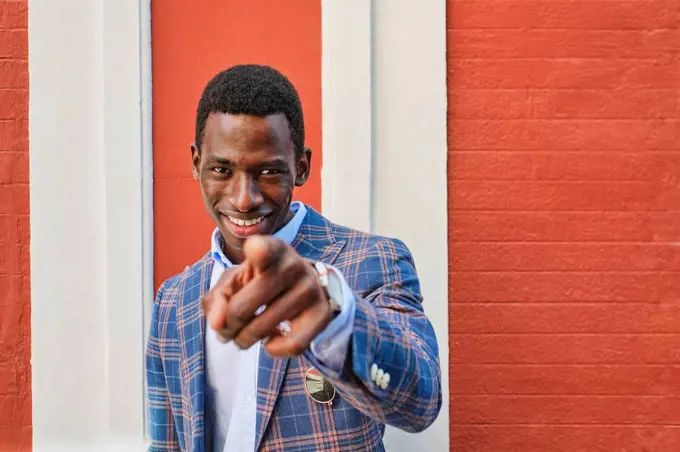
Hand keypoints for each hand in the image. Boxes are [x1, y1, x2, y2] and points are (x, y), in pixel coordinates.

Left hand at [202, 235, 334, 356]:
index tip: (254, 250)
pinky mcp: (322, 312)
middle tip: (226, 330)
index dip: (257, 250)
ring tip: (243, 337)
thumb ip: (218, 299)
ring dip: (244, 340)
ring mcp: (310, 289)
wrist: (303, 284)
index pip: (263, 249)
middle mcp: (293, 265)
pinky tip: (271, 341)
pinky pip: (293, 344)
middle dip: (227, 326)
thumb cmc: (261, 280)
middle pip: (243, 307)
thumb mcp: (236, 280)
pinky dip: (275, 350)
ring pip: (263, 329)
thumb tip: (218, 326)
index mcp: (270, 249)